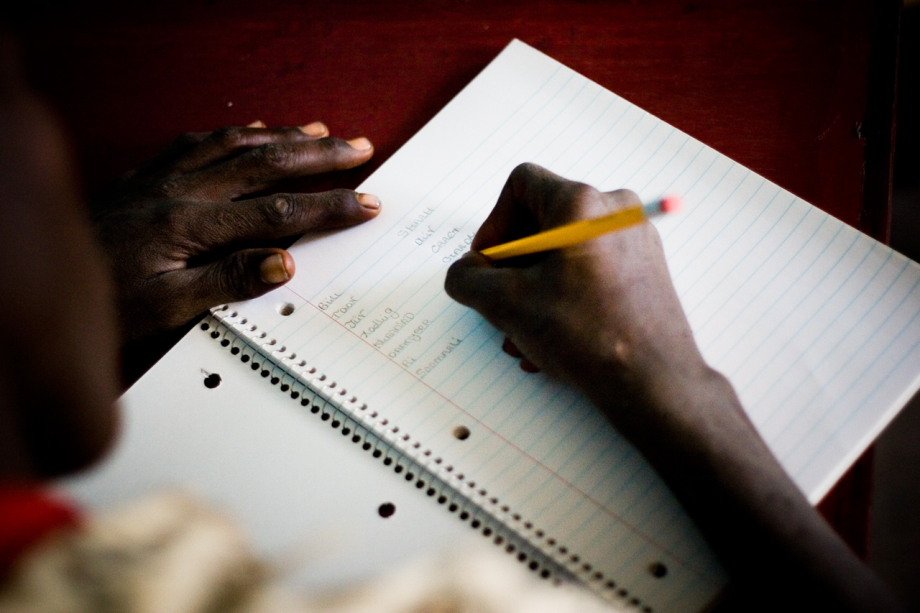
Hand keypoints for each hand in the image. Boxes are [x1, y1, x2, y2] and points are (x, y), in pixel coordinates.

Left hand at [93, 121, 380, 340]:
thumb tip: (284, 263)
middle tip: (360, 148)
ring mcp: (162, 176)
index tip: (366, 204)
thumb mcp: (165, 307)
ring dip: (284, 136)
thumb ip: (226, 281)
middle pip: (264, 162)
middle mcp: (180, 189)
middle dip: (319, 155)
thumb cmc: (100, 302)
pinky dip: (235, 133)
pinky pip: (199, 141)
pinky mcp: (146, 174)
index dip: (328, 207)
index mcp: (190, 224)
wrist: (37, 275)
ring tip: (321, 131)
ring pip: (236, 144)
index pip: (277, 211)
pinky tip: (251, 131)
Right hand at [445, 163, 706, 425]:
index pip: (521, 185)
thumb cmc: (588, 335)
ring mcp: (633, 241)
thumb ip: (469, 279)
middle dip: (512, 269)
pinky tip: (550, 342)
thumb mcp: (507, 305)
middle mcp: (614, 212)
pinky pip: (589, 272)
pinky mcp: (644, 270)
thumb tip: (466, 272)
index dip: (494, 224)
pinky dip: (563, 300)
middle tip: (500, 305)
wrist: (653, 382)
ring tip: (521, 335)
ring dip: (533, 292)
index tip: (488, 265)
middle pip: (541, 223)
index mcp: (581, 205)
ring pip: (564, 254)